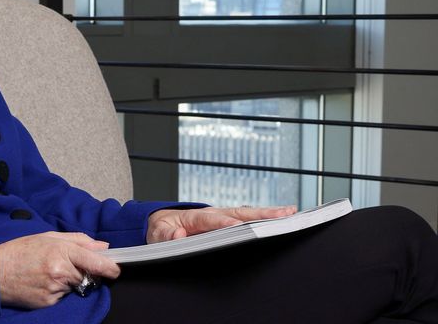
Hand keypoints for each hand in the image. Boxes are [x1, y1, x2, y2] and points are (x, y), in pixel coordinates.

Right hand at [0, 231, 120, 308]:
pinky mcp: (48, 303)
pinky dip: (57, 291)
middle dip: (81, 272)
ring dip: (68, 281)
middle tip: (63, 264)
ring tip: (47, 272)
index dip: (109, 267)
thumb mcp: (48, 236)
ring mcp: (54, 289)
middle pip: (86, 276)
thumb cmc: (20, 251)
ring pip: (74, 287)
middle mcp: (60, 271)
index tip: (116, 269)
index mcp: (60, 251)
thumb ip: (78, 240)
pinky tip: (42, 283)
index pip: (94, 261)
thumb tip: (102, 246)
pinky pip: (63, 297)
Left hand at [146, 205, 296, 243]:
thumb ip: (166, 236)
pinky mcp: (227, 221)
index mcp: (194, 217)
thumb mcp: (157, 234)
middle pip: (238, 213)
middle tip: (282, 214)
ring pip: (247, 214)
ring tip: (291, 214)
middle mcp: (212, 213)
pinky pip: (247, 219)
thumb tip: (179, 234)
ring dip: (268, 214)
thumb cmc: (161, 229)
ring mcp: (222, 216)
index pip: (211, 220)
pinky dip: (264, 218)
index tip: (237, 227)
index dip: (224, 224)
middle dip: (260, 214)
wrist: (162, 222)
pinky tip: (283, 218)